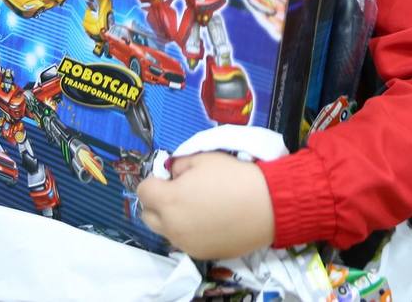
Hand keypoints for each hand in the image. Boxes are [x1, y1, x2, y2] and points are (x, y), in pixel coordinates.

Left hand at [136, 152, 273, 259]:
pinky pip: (185, 242)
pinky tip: (210, 221)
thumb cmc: (234, 177)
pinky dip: (189, 232)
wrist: (268, 205)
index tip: (171, 176)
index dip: (155, 180)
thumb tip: (173, 174)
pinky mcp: (202, 254)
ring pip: (166, 231)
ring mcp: (186, 244)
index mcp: (168, 201)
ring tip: (196, 208)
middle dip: (158, 202)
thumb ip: (179, 165)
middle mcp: (171, 227)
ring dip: (172, 219)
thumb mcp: (203, 158)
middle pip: (148, 216)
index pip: (143, 191)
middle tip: (179, 192)